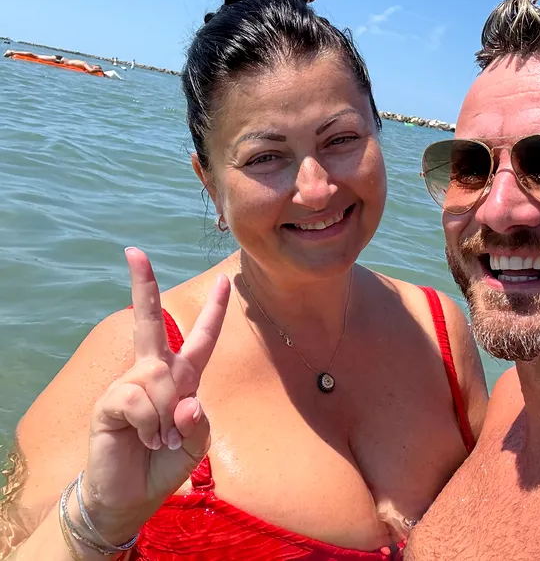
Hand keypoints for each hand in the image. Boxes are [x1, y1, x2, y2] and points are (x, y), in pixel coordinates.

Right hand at [81, 247, 229, 542]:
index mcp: (182, 376)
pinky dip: (150, 424)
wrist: (131, 495)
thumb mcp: (197, 443)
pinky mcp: (111, 400)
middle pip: (151, 321)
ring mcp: (131, 382)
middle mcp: (155, 371)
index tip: (223, 280)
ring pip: (160, 381)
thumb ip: (198, 422)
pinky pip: (139, 399)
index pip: (202, 337)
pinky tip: (143, 438)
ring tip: (159, 439)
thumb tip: (186, 402)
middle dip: (144, 285)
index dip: (214, 309)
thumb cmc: (168, 461)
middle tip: (134, 251)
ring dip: (167, 418)